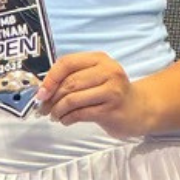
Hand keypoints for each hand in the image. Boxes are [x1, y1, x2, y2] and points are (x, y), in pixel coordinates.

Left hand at [35, 52, 152, 135]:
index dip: (50, 78)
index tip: (40, 93)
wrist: (139, 109)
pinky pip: (80, 114)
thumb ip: (72, 78)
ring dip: (57, 110)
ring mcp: (112, 91)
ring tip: (54, 116)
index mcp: (99, 59)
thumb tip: (42, 91)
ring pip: (73, 100)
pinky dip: (67, 119)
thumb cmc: (110, 92)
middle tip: (43, 109)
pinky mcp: (112, 110)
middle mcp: (108, 72)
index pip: (67, 63)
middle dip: (51, 99)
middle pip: (69, 83)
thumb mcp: (94, 77)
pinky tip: (66, 120)